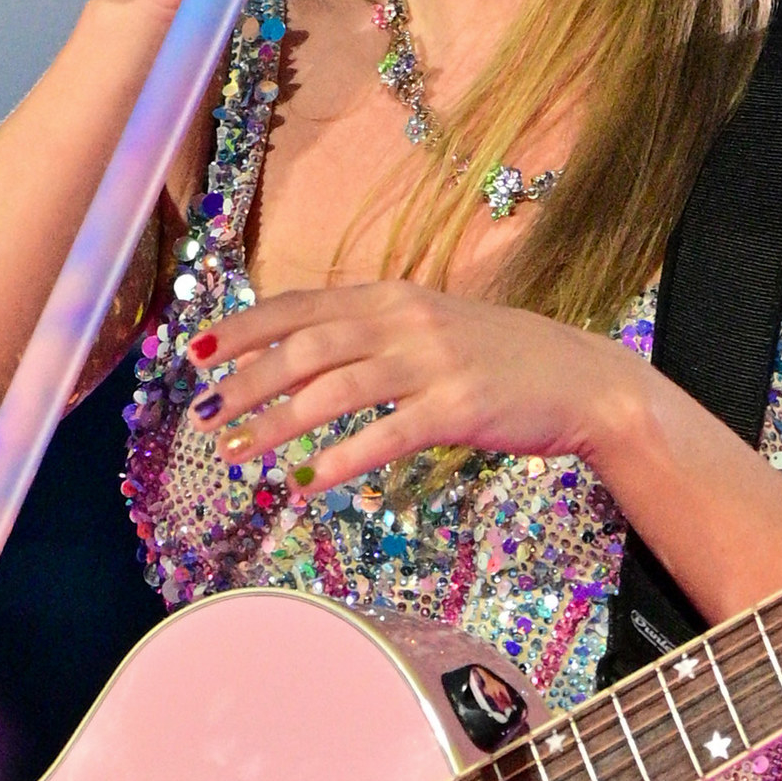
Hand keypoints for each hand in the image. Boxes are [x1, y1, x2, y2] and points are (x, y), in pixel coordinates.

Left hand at [187, 279, 647, 493]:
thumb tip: (301, 356)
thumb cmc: (501, 360)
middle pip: (306, 346)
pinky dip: (341, 458)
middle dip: (248, 380)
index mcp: (393, 298)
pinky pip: (386, 435)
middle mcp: (406, 321)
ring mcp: (433, 363)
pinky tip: (308, 482)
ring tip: (237, 451)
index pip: (302, 306)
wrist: (584, 381)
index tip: (198, 351)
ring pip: (335, 389)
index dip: (245, 328)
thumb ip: (372, 334)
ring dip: (278, 422)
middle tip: (206, 414)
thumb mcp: (431, 328)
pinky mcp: (459, 409)